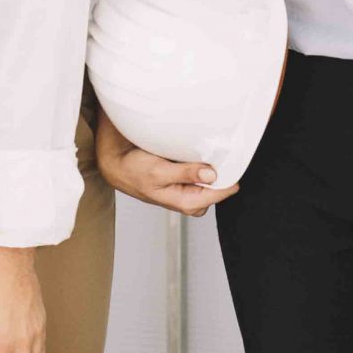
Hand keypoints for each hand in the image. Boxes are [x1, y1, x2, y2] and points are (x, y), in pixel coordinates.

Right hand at [94, 108, 238, 215]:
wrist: (117, 165)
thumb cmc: (134, 170)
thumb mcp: (159, 170)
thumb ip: (186, 173)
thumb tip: (211, 174)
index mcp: (186, 201)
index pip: (220, 192)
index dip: (230, 175)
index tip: (235, 158)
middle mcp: (189, 199)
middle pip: (219, 188)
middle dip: (224, 171)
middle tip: (224, 151)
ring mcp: (187, 191)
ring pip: (212, 181)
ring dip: (214, 167)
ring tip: (212, 150)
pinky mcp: (184, 182)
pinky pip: (203, 175)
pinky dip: (205, 165)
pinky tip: (201, 154)